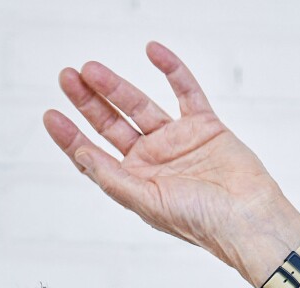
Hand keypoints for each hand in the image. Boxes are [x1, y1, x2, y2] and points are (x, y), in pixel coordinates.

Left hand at [42, 41, 299, 280]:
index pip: (94, 155)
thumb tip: (80, 155)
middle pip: (111, 124)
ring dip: (116, 86)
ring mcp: (176, 141)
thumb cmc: (201, 222)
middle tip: (67, 77)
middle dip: (88, 101)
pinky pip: (185, 90)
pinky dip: (170, 69)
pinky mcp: (204, 125)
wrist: (248, 218)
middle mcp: (151, 160)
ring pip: (140, 105)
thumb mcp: (147, 203)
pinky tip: (152, 52)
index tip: (51, 115)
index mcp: (134, 182)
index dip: (71, 136)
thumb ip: (112, 178)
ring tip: (91, 69)